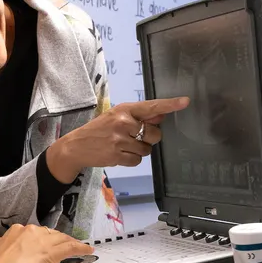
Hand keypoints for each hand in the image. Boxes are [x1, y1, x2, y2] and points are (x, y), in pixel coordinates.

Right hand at [0, 225, 93, 262]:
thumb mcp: (2, 254)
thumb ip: (12, 252)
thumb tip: (15, 259)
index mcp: (17, 230)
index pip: (37, 233)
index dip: (46, 239)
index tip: (48, 243)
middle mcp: (31, 231)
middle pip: (51, 233)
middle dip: (59, 240)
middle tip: (65, 246)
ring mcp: (42, 240)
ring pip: (62, 239)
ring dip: (71, 243)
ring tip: (79, 248)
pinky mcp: (51, 251)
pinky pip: (71, 247)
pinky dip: (80, 248)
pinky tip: (86, 250)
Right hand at [45, 96, 190, 181]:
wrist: (75, 146)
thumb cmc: (98, 130)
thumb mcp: (116, 117)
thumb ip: (140, 117)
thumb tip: (162, 115)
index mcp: (124, 110)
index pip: (151, 106)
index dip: (170, 104)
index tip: (185, 101)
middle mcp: (123, 122)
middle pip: (155, 134)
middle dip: (149, 138)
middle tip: (132, 137)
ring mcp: (120, 140)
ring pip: (146, 149)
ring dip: (138, 150)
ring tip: (122, 146)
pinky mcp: (117, 155)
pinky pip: (137, 160)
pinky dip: (131, 159)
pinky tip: (118, 154)